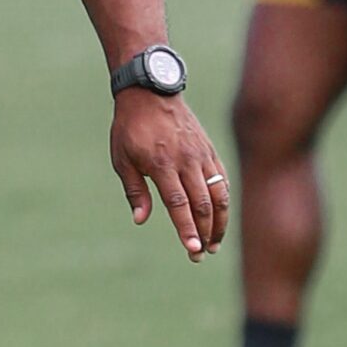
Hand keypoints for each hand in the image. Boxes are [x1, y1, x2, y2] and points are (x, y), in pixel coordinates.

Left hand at [112, 93, 227, 260]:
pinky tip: (220, 215)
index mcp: (162, 164)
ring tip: (214, 243)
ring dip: (219, 221)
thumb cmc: (130, 128)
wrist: (150, 92)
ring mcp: (201, 155)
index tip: (192, 250)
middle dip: (204, 233)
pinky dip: (224, 199)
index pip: (179, 204)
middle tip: (201, 254)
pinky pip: (222, 179)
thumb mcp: (122, 159)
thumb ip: (135, 191)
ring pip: (218, 194)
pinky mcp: (209, 150)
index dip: (187, 230)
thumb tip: (140, 220)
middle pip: (203, 204)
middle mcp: (186, 161)